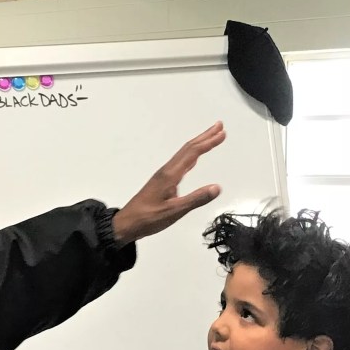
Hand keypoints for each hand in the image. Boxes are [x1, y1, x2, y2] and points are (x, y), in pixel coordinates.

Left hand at [112, 122, 225, 245]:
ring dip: (198, 144)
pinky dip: (191, 155)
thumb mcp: (174, 211)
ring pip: (184, 154)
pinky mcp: (162, 181)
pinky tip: (194, 158)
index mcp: (170, 175)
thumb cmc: (149, 217)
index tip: (222, 134)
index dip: (208, 143)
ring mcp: (164, 175)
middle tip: (219, 126)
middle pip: (188, 149)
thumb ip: (196, 199)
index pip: (192, 153)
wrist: (127, 223)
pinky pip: (180, 162)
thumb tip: (217, 187)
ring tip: (211, 137)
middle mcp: (167, 171)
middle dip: (205, 137)